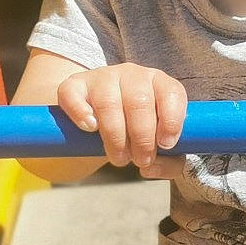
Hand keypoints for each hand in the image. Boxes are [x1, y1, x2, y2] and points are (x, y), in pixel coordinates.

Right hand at [56, 63, 187, 172]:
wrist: (98, 122)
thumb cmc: (136, 133)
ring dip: (115, 137)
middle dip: (142, 138)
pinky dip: (81, 113)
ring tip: (118, 157)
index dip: (171, 121)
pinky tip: (90, 128)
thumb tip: (150, 169)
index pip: (172, 92)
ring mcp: (102, 77)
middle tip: (140, 160)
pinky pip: (73, 94)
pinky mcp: (74, 85)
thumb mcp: (159, 146)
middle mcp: (132, 75)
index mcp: (159, 83)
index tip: (165, 144)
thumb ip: (168, 163)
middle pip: (139, 102)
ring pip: (108, 102)